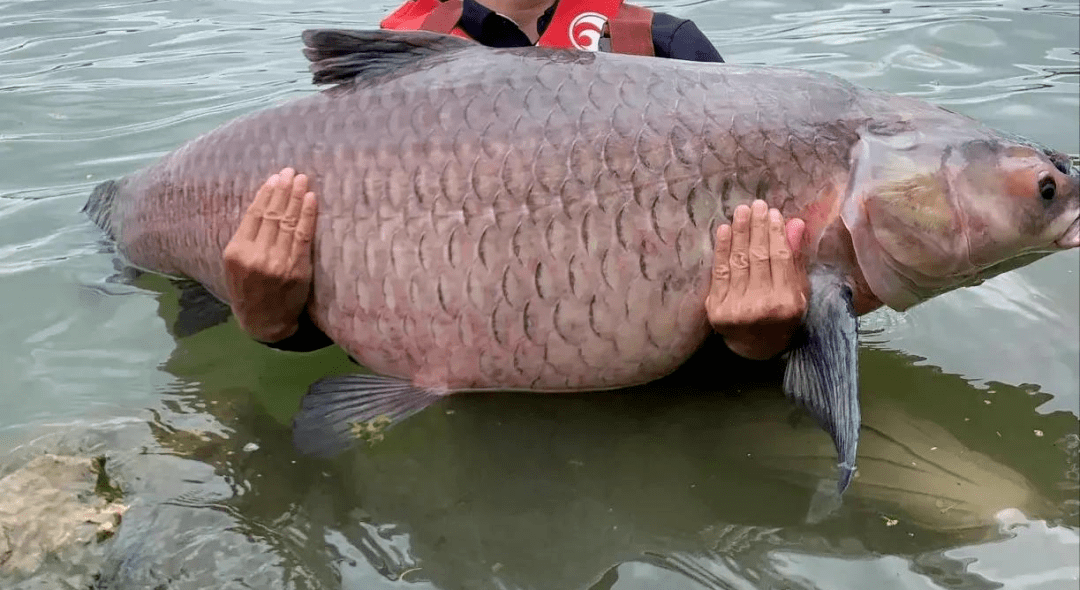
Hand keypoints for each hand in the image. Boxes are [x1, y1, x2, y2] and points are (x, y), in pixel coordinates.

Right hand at [223, 168, 317, 342]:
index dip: (266, 194)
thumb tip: (262, 206)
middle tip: (291, 171)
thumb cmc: (249, 292)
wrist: (265, 323)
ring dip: (296, 197)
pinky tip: (310, 199)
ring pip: (287, 222)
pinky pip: (303, 236)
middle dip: (283, 190)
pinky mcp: (296, 269)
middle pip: (272, 214)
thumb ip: (245, 240)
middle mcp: (255, 255)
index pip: (254, 215)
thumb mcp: (235, 267)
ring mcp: (277, 262)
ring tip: (301, 179)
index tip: (275, 178)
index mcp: (236, 252)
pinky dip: (307, 215)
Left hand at [706, 199, 808, 359]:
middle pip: (758, 257)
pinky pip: (720, 272)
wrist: (755, 349)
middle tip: (756, 205)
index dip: (775, 233)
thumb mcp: (798, 293)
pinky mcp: (716, 309)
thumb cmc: (781, 317)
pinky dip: (721, 249)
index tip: (773, 213)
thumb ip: (795, 259)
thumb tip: (796, 223)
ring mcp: (737, 308)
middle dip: (757, 228)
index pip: (780, 259)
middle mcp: (761, 306)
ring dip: (739, 232)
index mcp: (786, 303)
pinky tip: (724, 230)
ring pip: (739, 262)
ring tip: (741, 211)